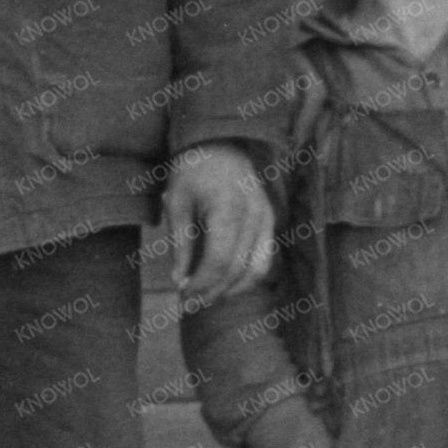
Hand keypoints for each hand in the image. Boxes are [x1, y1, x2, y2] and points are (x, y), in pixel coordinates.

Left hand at [164, 144, 274, 306]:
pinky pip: (265, 258)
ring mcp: (267, 218)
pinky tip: (226, 284)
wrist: (221, 142)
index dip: (201, 284)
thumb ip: (180, 244)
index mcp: (227, 208)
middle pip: (237, 269)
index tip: (182, 294)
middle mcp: (253, 215)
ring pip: (257, 269)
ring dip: (231, 289)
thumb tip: (180, 282)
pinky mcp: (271, 220)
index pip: (218, 261)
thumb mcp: (177, 203)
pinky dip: (247, 277)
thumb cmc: (193, 171)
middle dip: (212, 291)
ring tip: (207, 297)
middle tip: (189, 304)